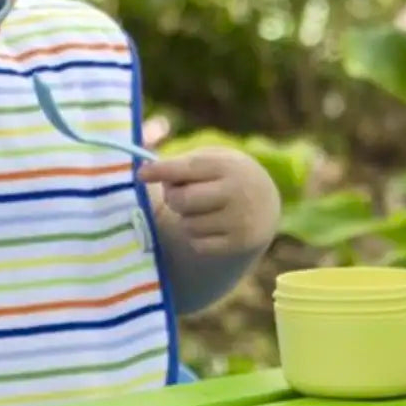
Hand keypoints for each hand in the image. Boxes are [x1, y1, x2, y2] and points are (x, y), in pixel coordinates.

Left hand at [139, 148, 280, 254]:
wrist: (264, 203)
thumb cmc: (222, 177)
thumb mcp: (210, 161)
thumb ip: (180, 165)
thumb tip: (144, 172)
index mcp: (228, 166)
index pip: (189, 168)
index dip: (162, 170)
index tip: (141, 174)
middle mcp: (238, 192)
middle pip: (183, 200)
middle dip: (173, 198)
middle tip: (179, 193)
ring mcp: (240, 220)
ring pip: (188, 224)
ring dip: (187, 218)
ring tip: (203, 209)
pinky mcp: (239, 243)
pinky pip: (197, 244)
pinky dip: (196, 236)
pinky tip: (211, 226)